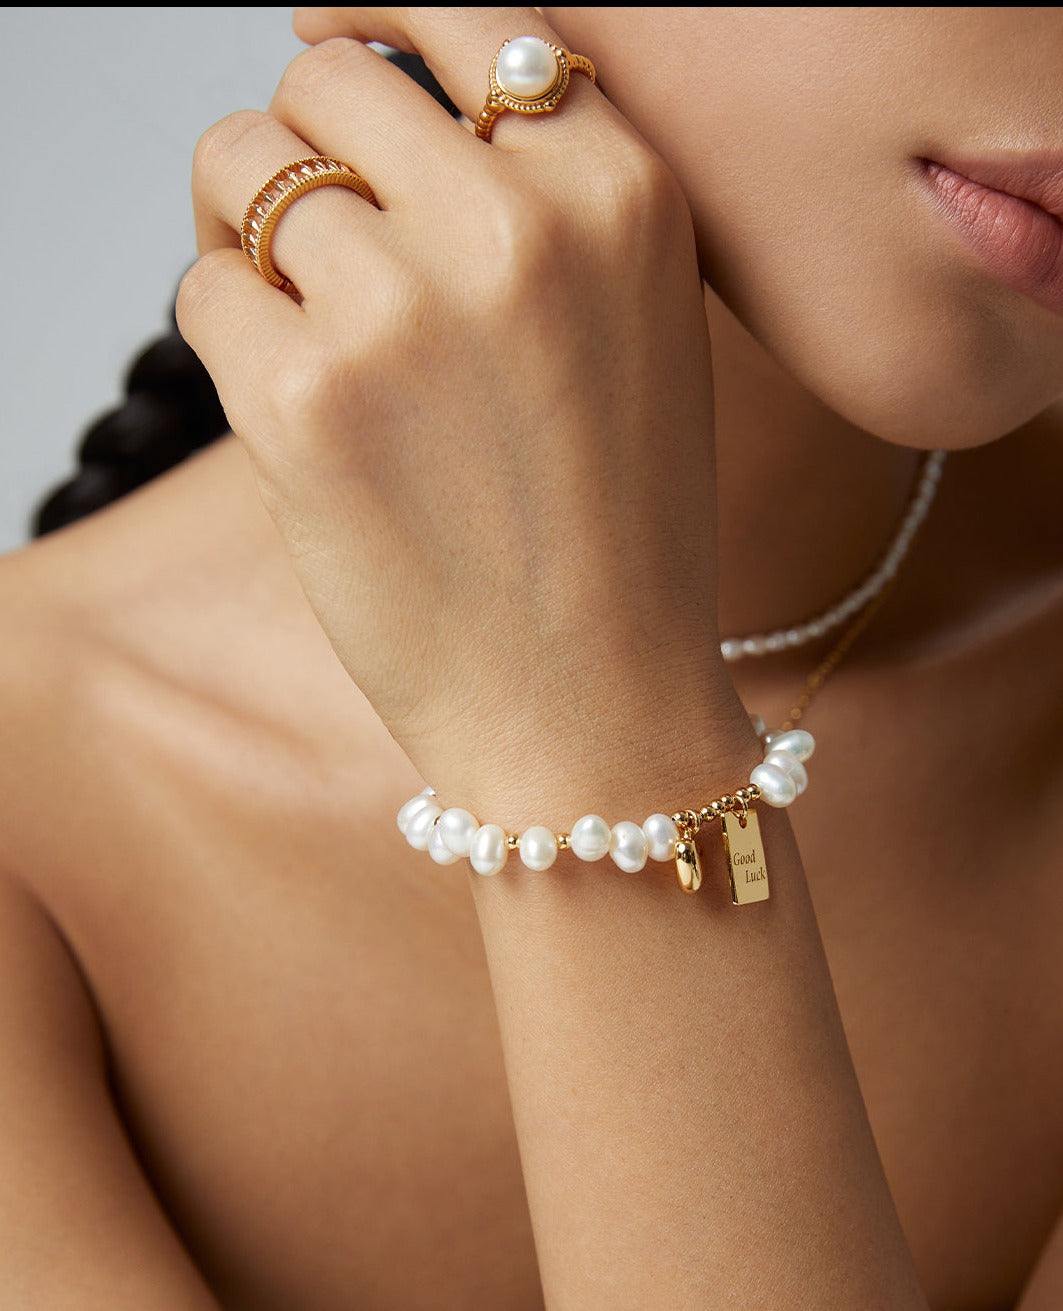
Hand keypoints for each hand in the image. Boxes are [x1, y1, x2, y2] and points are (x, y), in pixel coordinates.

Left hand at [177, 7, 741, 817]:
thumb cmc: (615, 535)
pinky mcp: (308, 396)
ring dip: (250, 238)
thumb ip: (539, 204)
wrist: (596, 702)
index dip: (374, 23)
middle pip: (324, 81)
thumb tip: (384, 115)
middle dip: (299, 150)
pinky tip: (302, 416)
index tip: (323, 46)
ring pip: (242, 169)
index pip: (465, 14)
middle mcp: (518, 223)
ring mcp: (406, 307)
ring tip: (306, 337)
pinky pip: (203, 291)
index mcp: (622, 193)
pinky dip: (232, 341)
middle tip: (304, 236)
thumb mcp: (635, 328)